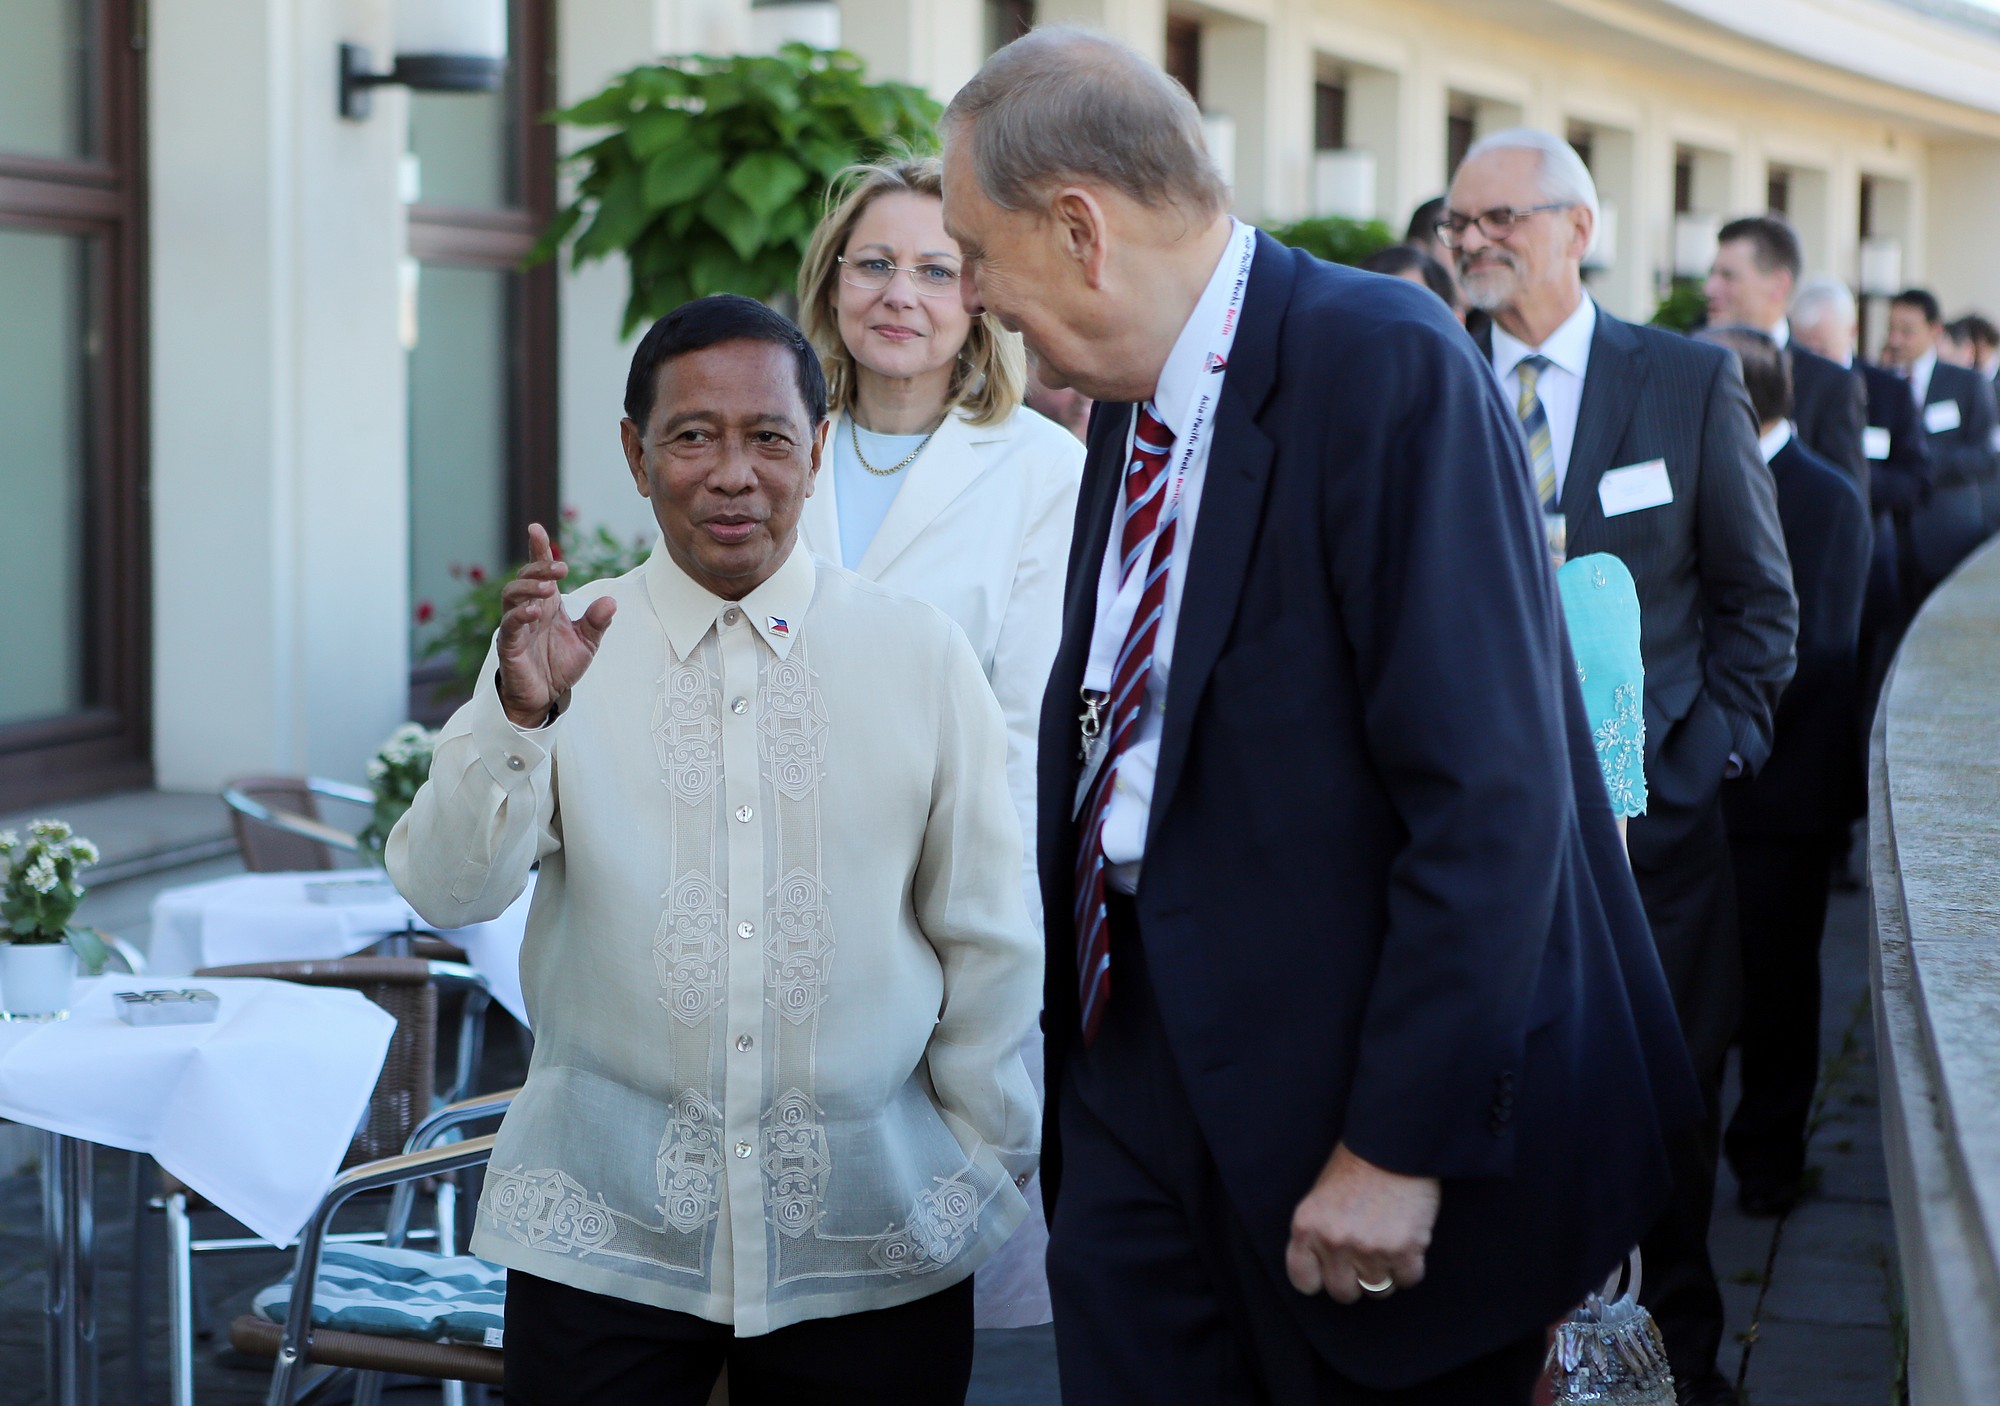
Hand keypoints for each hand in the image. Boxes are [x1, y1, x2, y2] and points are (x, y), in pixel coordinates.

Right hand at [496, 522, 616, 728]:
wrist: (545, 696)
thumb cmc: (560, 665)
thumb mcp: (587, 643)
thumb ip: (598, 622)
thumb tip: (611, 601)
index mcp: (547, 604)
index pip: (540, 571)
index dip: (538, 549)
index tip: (536, 529)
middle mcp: (529, 609)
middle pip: (525, 577)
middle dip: (539, 568)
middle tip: (560, 570)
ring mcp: (516, 626)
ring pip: (511, 595)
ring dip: (529, 588)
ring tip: (548, 589)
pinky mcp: (509, 644)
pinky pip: (509, 625)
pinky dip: (520, 615)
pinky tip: (534, 612)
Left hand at [1285, 1143, 1440, 1303]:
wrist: (1395, 1142)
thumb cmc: (1358, 1163)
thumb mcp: (1321, 1195)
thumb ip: (1318, 1232)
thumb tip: (1325, 1265)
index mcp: (1306, 1226)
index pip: (1304, 1280)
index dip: (1321, 1278)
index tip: (1333, 1271)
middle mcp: (1334, 1242)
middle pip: (1342, 1293)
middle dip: (1356, 1280)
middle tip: (1367, 1258)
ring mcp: (1369, 1248)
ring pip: (1378, 1290)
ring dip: (1386, 1273)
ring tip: (1390, 1244)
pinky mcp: (1404, 1250)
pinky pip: (1408, 1279)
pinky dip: (1411, 1266)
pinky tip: (1409, 1242)